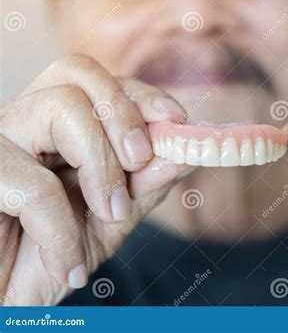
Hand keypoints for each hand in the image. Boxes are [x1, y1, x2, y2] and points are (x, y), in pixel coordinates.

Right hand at [0, 53, 188, 304]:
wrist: (5, 301)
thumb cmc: (50, 257)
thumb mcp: (110, 221)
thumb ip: (143, 186)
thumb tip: (183, 154)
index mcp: (57, 127)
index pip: (100, 82)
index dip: (141, 94)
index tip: (177, 120)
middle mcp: (24, 122)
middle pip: (77, 72)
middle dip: (124, 114)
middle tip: (142, 161)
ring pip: (62, 108)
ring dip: (103, 168)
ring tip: (111, 216)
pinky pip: (34, 186)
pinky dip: (64, 231)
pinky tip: (68, 265)